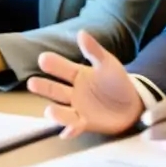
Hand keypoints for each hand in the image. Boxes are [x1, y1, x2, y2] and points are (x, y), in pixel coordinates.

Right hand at [27, 30, 142, 137]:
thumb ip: (94, 50)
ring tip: (48, 111)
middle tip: (32, 83)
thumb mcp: (107, 63)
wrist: (133, 103)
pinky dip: (71, 130)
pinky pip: (76, 127)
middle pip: (55, 90)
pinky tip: (66, 133)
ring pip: (63, 110)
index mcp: (78, 75)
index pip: (62, 69)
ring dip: (55, 112)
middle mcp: (73, 92)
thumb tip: (81, 32)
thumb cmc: (118, 81)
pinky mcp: (86, 123)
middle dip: (44, 87)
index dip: (53, 64)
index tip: (43, 58)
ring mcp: (78, 108)